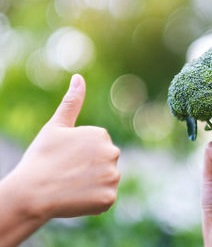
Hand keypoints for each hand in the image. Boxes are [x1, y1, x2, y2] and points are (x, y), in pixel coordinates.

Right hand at [2, 74, 119, 220]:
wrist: (31, 193)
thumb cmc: (41, 157)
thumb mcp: (55, 126)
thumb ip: (72, 102)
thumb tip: (78, 77)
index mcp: (101, 135)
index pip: (97, 146)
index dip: (80, 155)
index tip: (66, 159)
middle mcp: (113, 152)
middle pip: (104, 162)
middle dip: (90, 168)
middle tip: (68, 173)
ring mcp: (112, 176)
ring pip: (106, 180)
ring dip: (93, 184)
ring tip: (71, 185)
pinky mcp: (109, 197)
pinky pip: (105, 198)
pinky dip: (94, 201)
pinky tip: (77, 198)